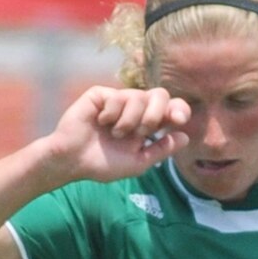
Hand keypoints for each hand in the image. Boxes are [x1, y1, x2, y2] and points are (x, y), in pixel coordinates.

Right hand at [43, 85, 190, 185]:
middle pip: (160, 95)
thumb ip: (161, 150)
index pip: (171, 109)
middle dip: (155, 114)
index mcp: (147, 124)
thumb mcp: (138, 163)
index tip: (178, 119)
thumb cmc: (102, 164)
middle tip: (142, 131)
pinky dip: (112, 114)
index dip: (179, 109)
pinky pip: (118, 96)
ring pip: (139, 97)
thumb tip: (185, 137)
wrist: (72, 161)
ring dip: (130, 120)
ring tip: (115, 133)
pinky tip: (101, 122)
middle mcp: (135, 109)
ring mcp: (118, 100)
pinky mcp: (101, 94)